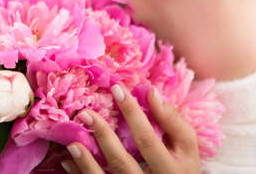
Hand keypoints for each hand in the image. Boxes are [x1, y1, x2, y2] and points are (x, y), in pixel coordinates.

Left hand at [60, 84, 201, 173]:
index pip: (147, 139)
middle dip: (103, 136)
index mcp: (171, 169)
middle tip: (85, 113)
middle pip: (123, 163)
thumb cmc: (181, 165)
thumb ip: (172, 120)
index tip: (117, 89)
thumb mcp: (186, 145)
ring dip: (87, 163)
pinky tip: (68, 160)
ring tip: (72, 142)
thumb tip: (151, 92)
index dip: (132, 113)